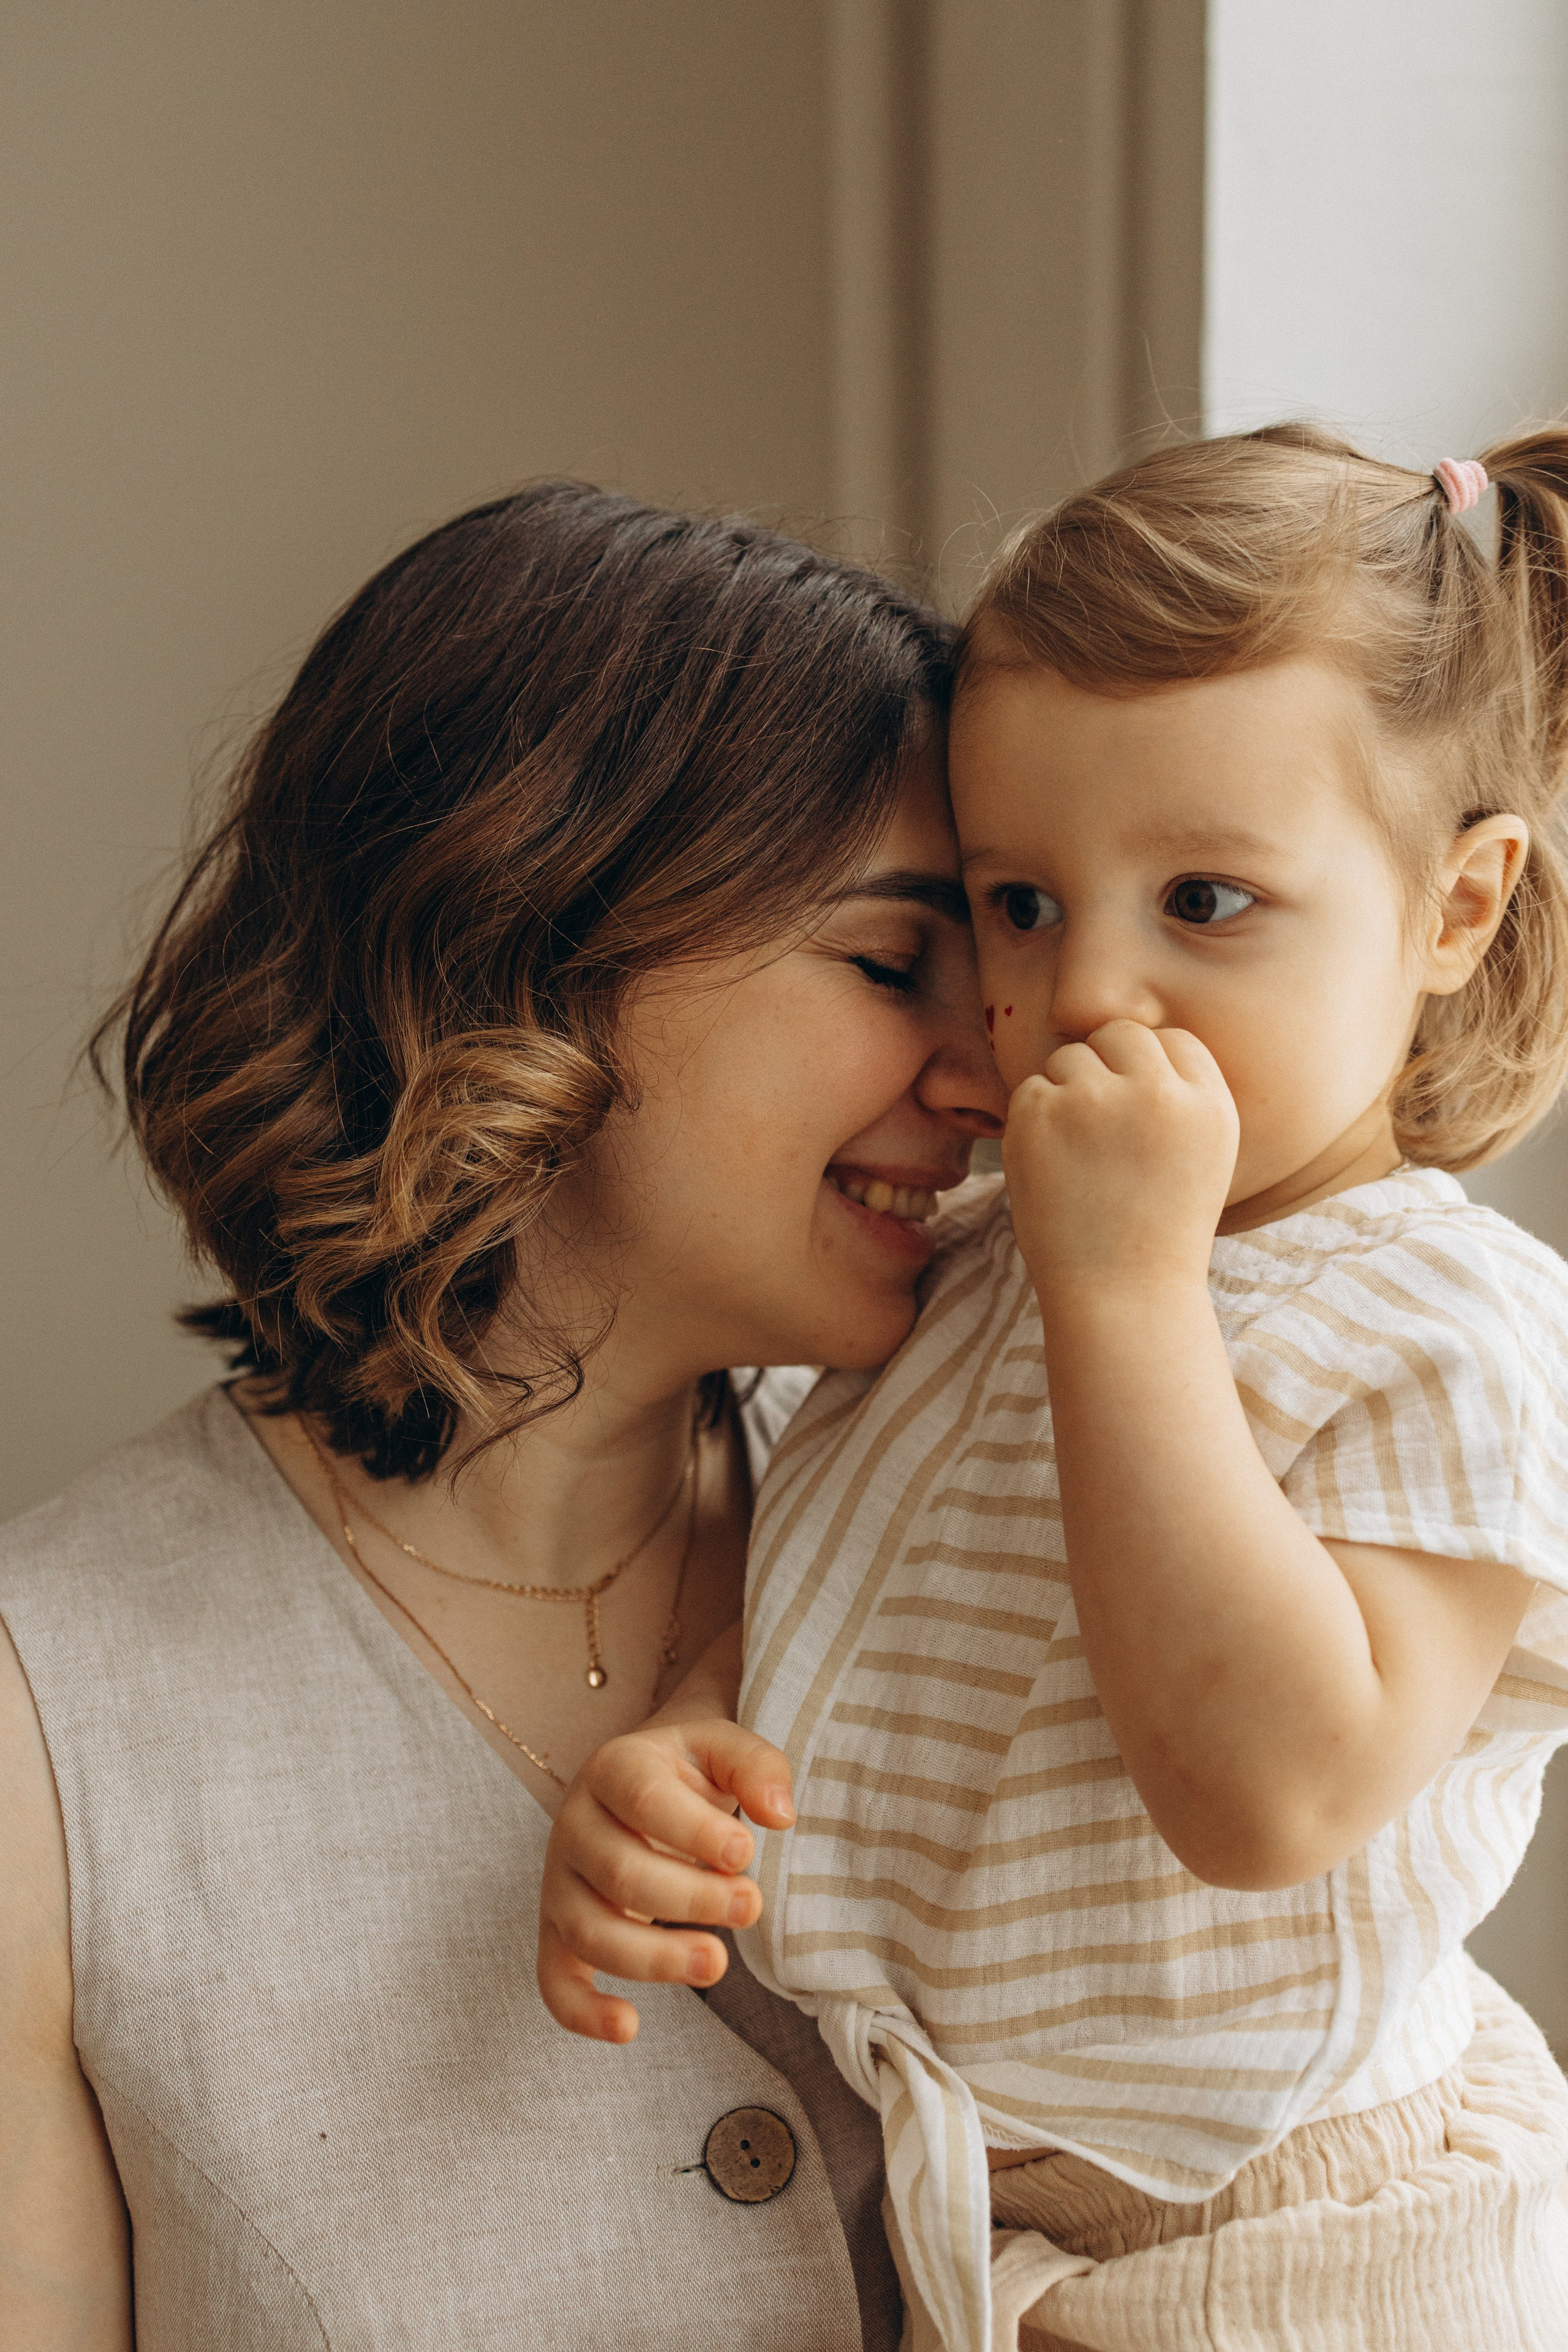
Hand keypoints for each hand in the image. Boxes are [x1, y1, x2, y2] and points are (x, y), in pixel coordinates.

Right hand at [537, 1719, 794, 2042]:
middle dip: (691, 1898)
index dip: (694, 1831)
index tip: (745, 1853)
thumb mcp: (723, 1747)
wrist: (639, 1785)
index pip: (642, 1797)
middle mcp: (575, 1825)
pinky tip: (629, 2027)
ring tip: (717, 1963)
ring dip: (655, 1957)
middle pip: (620, 1872)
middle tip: (751, 1906)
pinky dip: (581, 2011)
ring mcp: (559, 1883)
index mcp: (614, 1767)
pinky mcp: (556, 1933)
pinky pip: (553, 1980)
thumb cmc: (688, 1773)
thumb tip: (779, 1815)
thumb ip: (756, 1767)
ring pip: (590, 1931)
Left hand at [1003, 1019, 1238, 1302]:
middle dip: (1105, 1071)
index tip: (1137, 1113)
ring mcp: (1096, 1100)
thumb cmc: (1156, 1232)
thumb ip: (1179, 1097)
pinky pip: (1028, 1089)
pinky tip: (1052, 1168)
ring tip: (1079, 1159)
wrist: (1120, 1296)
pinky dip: (1031, 1123)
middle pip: (1119, 1034)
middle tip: (1099, 1132)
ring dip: (1065, 1096)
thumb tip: (1127, 1045)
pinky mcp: (1042, 1114)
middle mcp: (1158, 1092)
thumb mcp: (1202, 1158)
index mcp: (1209, 1104)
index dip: (1149, 1071)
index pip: (1174, 1041)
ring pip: (1069, 1058)